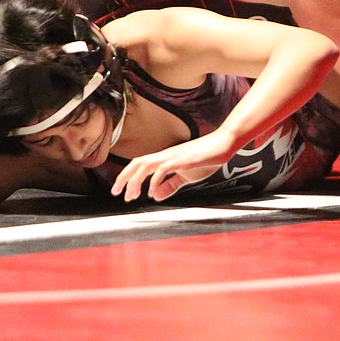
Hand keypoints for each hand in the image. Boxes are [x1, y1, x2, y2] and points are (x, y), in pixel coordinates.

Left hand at [111, 131, 235, 201]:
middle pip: (137, 163)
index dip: (128, 177)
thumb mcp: (186, 176)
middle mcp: (165, 155)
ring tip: (130, 195)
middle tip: (116, 193)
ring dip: (135, 180)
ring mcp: (173, 156)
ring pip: (145, 164)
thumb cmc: (206, 159)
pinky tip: (152, 192)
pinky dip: (154, 181)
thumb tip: (155, 196)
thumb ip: (171, 185)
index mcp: (165, 159)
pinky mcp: (182, 159)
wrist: (223, 144)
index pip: (140, 165)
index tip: (123, 193)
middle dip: (124, 177)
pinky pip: (163, 169)